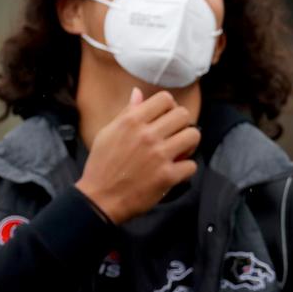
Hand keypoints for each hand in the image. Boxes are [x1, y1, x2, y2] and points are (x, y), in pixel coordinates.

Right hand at [74, 88, 199, 223]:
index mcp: (132, 121)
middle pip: (183, 115)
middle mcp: (147, 135)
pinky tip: (175, 170)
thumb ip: (127, 112)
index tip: (165, 118)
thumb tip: (138, 92)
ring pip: (193, 136)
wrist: (99, 199)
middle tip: (175, 135)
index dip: (169, 107)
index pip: (165, 99)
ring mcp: (159, 155)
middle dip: (181, 124)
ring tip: (179, 150)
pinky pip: (192, 165)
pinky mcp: (167, 176)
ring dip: (189, 143)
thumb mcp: (108, 133)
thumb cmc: (102, 165)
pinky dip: (185, 169)